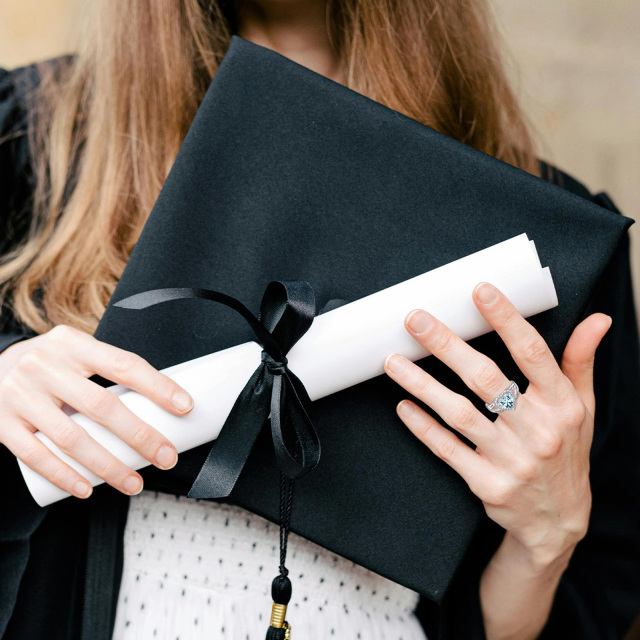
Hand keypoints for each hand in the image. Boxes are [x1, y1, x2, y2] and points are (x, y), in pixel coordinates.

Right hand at [0, 325, 193, 498]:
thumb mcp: (71, 353)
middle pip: (102, 406)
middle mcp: (45, 366)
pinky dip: (64, 476)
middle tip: (166, 456)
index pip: (124, 363)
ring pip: (72, 438)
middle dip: (141, 436)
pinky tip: (87, 489)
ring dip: (108, 466)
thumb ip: (105, 369)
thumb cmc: (43, 365)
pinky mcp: (1, 423)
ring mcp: (20, 395)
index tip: (184, 406)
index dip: (158, 386)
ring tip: (133, 482)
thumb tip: (160, 399)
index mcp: (72, 344)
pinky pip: (36, 456)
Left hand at [384, 282, 611, 566]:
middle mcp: (538, 431)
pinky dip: (423, 427)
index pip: (532, 353)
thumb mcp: (583, 408)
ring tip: (393, 360)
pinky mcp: (486, 483)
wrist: (557, 521)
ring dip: (422, 384)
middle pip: (485, 379)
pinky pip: (447, 450)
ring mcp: (511, 461)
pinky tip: (403, 405)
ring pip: (459, 413)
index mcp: (562, 405)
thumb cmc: (566, 452)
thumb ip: (581, 361)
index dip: (506, 319)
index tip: (480, 290)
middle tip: (415, 319)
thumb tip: (597, 319)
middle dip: (447, 345)